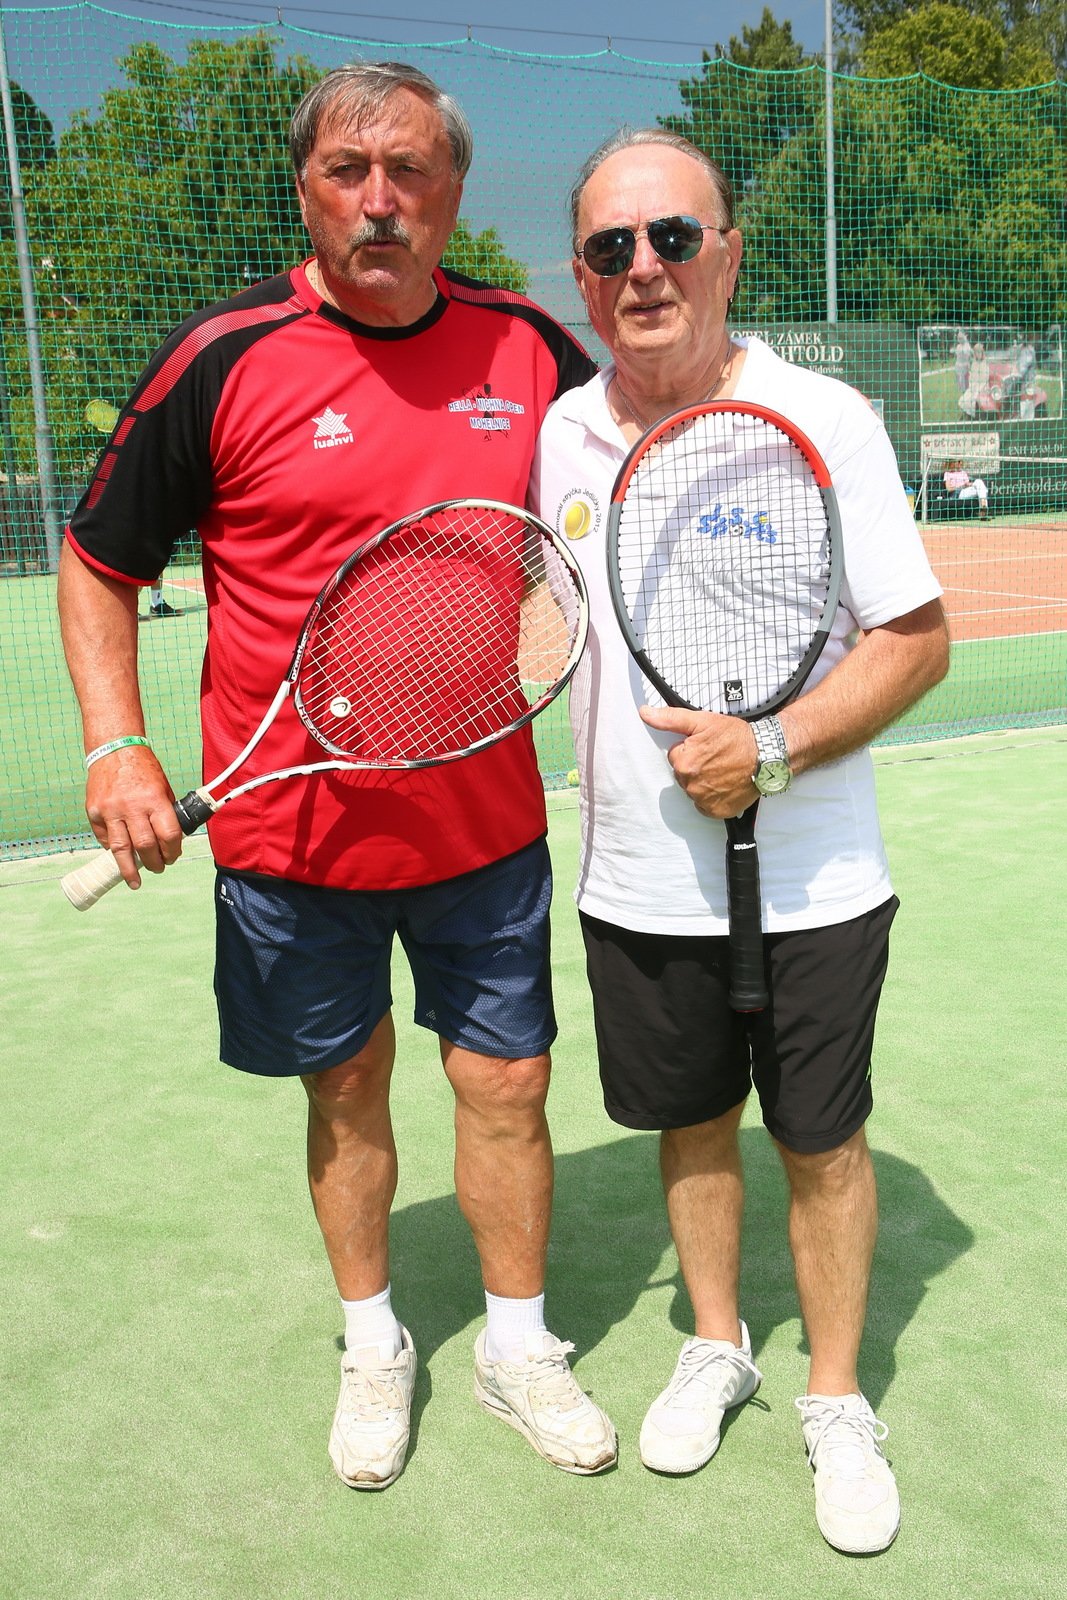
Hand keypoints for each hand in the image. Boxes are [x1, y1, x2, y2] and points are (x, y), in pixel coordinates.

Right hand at [85, 745, 182, 887]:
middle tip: (159, 868)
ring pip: (121, 850)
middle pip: (145, 847)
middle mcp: (131, 806)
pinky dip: (113, 849)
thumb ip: (166, 813)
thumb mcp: (163, 788)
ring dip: (129, 870)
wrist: (114, 749)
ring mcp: (109, 810)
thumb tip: (171, 841)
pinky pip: (104, 838)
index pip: (168, 835)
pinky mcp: (93, 812)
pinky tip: (121, 855)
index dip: (173, 852)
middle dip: (155, 863)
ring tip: (135, 881)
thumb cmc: (143, 769)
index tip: (173, 857)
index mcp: (154, 799)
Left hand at [638, 704, 758, 817]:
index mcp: (684, 764)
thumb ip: (669, 719)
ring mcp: (704, 801)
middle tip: (716, 758)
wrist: (766, 755)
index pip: (675, 756)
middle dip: (696, 766)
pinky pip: (705, 806)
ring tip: (723, 770)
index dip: (691, 749)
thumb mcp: (702, 721)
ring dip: (704, 782)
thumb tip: (645, 713)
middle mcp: (691, 785)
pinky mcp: (717, 811)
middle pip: (683, 774)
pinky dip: (712, 798)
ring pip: (694, 790)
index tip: (707, 746)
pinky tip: (724, 785)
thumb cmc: (737, 737)